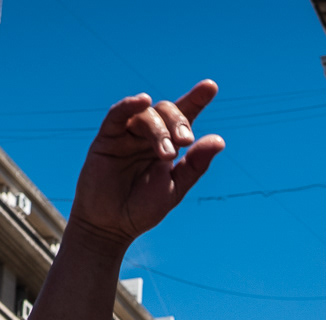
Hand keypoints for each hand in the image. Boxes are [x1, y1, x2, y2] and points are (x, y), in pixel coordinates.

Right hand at [68, 81, 224, 253]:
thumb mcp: (175, 188)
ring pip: (146, 114)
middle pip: (167, 111)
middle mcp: (148, 136)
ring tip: (166, 154)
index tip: (210, 87)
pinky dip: (129, 105)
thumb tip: (219, 140)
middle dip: (179, 122)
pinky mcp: (106, 139)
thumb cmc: (143, 209)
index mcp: (168, 145)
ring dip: (159, 129)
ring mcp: (127, 135)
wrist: (112, 226)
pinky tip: (142, 100)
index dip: (197, 99)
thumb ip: (195, 165)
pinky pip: (118, 115)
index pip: (184, 117)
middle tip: (184, 142)